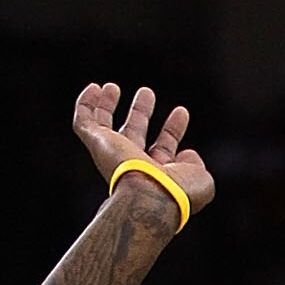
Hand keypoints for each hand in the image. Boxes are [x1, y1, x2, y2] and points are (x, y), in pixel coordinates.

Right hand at [72, 83, 214, 221]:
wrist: (151, 197)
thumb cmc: (177, 193)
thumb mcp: (201, 181)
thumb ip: (196, 166)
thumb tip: (187, 154)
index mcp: (157, 175)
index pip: (163, 150)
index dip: (172, 131)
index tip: (182, 112)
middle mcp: (133, 165)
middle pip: (134, 135)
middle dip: (140, 113)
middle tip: (147, 92)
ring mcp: (113, 155)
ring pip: (104, 127)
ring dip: (108, 106)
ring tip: (112, 87)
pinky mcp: (97, 144)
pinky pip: (83, 122)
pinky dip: (86, 104)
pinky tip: (94, 88)